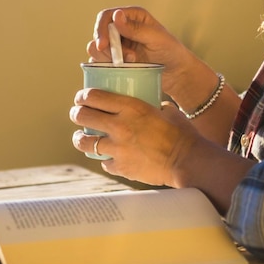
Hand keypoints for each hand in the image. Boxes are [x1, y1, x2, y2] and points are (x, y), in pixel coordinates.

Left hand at [70, 88, 201, 187]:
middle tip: (79, 114)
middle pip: (82, 116)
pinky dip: (106, 159)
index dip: (83, 95)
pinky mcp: (120, 167)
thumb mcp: (167, 110)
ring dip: (80, 139)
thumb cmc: (181, 133)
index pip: (93, 96)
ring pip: (83, 142)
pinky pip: (104, 162)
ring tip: (81, 138)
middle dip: (77, 113)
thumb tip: (149, 106)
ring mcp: (117, 148)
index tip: (82, 97)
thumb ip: (152, 106)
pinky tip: (110, 157)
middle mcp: (119, 126)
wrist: (187, 161)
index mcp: (130, 107)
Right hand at [87, 6, 192, 94]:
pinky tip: (120, 70)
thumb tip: (116, 15)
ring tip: (130, 63)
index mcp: (132, 16)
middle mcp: (121, 28)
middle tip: (123, 59)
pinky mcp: (114, 60)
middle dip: (106, 47)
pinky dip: (105, 66)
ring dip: (107, 57)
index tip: (103, 45)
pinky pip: (99, 62)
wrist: (175, 73)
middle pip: (98, 33)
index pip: (106, 16)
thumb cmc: (171, 52)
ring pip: (96, 48)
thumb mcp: (156, 38)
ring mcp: (117, 44)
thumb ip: (136, 28)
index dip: (101, 29)